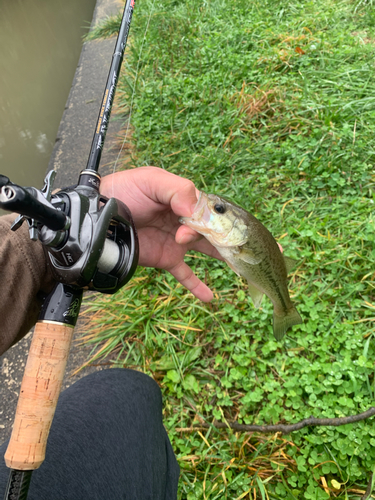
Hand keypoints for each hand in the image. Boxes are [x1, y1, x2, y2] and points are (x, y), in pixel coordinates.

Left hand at [100, 167, 221, 301]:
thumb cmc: (124, 192)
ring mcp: (176, 240)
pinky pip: (184, 274)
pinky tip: (209, 298)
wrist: (99, 217)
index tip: (216, 225)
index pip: (210, 207)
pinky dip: (196, 286)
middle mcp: (184, 219)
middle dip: (223, 235)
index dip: (216, 216)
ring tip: (240, 264)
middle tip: (231, 245)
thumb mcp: (151, 181)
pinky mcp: (166, 258)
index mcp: (183, 198)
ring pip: (205, 248)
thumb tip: (196, 211)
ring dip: (222, 255)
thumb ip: (177, 190)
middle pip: (212, 228)